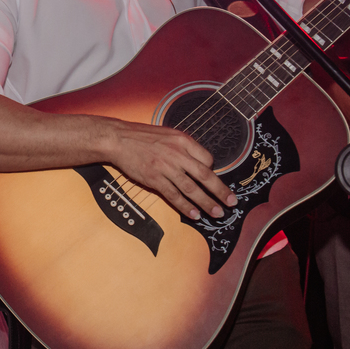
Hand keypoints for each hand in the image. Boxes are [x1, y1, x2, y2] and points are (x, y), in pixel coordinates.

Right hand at [104, 119, 236, 220]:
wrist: (117, 138)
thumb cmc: (141, 136)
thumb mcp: (167, 134)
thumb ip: (182, 147)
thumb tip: (197, 163)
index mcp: (182, 140)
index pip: (207, 158)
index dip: (212, 171)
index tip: (213, 180)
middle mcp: (177, 154)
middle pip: (205, 175)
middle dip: (221, 191)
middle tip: (232, 203)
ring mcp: (165, 167)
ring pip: (192, 189)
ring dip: (207, 203)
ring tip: (217, 213)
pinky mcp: (154, 178)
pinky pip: (174, 195)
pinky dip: (185, 207)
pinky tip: (194, 215)